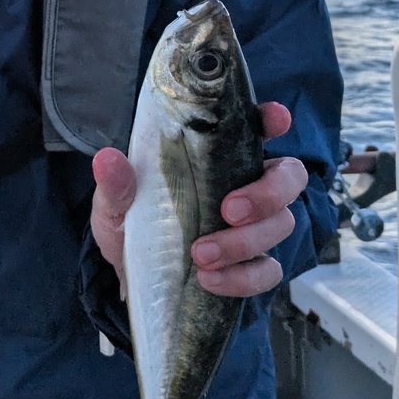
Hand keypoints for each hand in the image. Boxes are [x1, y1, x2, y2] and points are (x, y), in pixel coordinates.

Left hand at [90, 102, 305, 298]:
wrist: (133, 279)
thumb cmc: (133, 224)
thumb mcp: (115, 204)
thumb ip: (116, 184)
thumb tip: (107, 160)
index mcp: (218, 157)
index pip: (256, 128)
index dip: (272, 119)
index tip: (275, 118)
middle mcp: (246, 185)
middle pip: (290, 176)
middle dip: (268, 193)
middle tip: (228, 210)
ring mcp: (255, 226)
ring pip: (281, 224)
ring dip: (244, 242)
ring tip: (200, 254)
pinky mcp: (253, 265)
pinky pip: (268, 270)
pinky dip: (242, 277)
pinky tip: (208, 279)